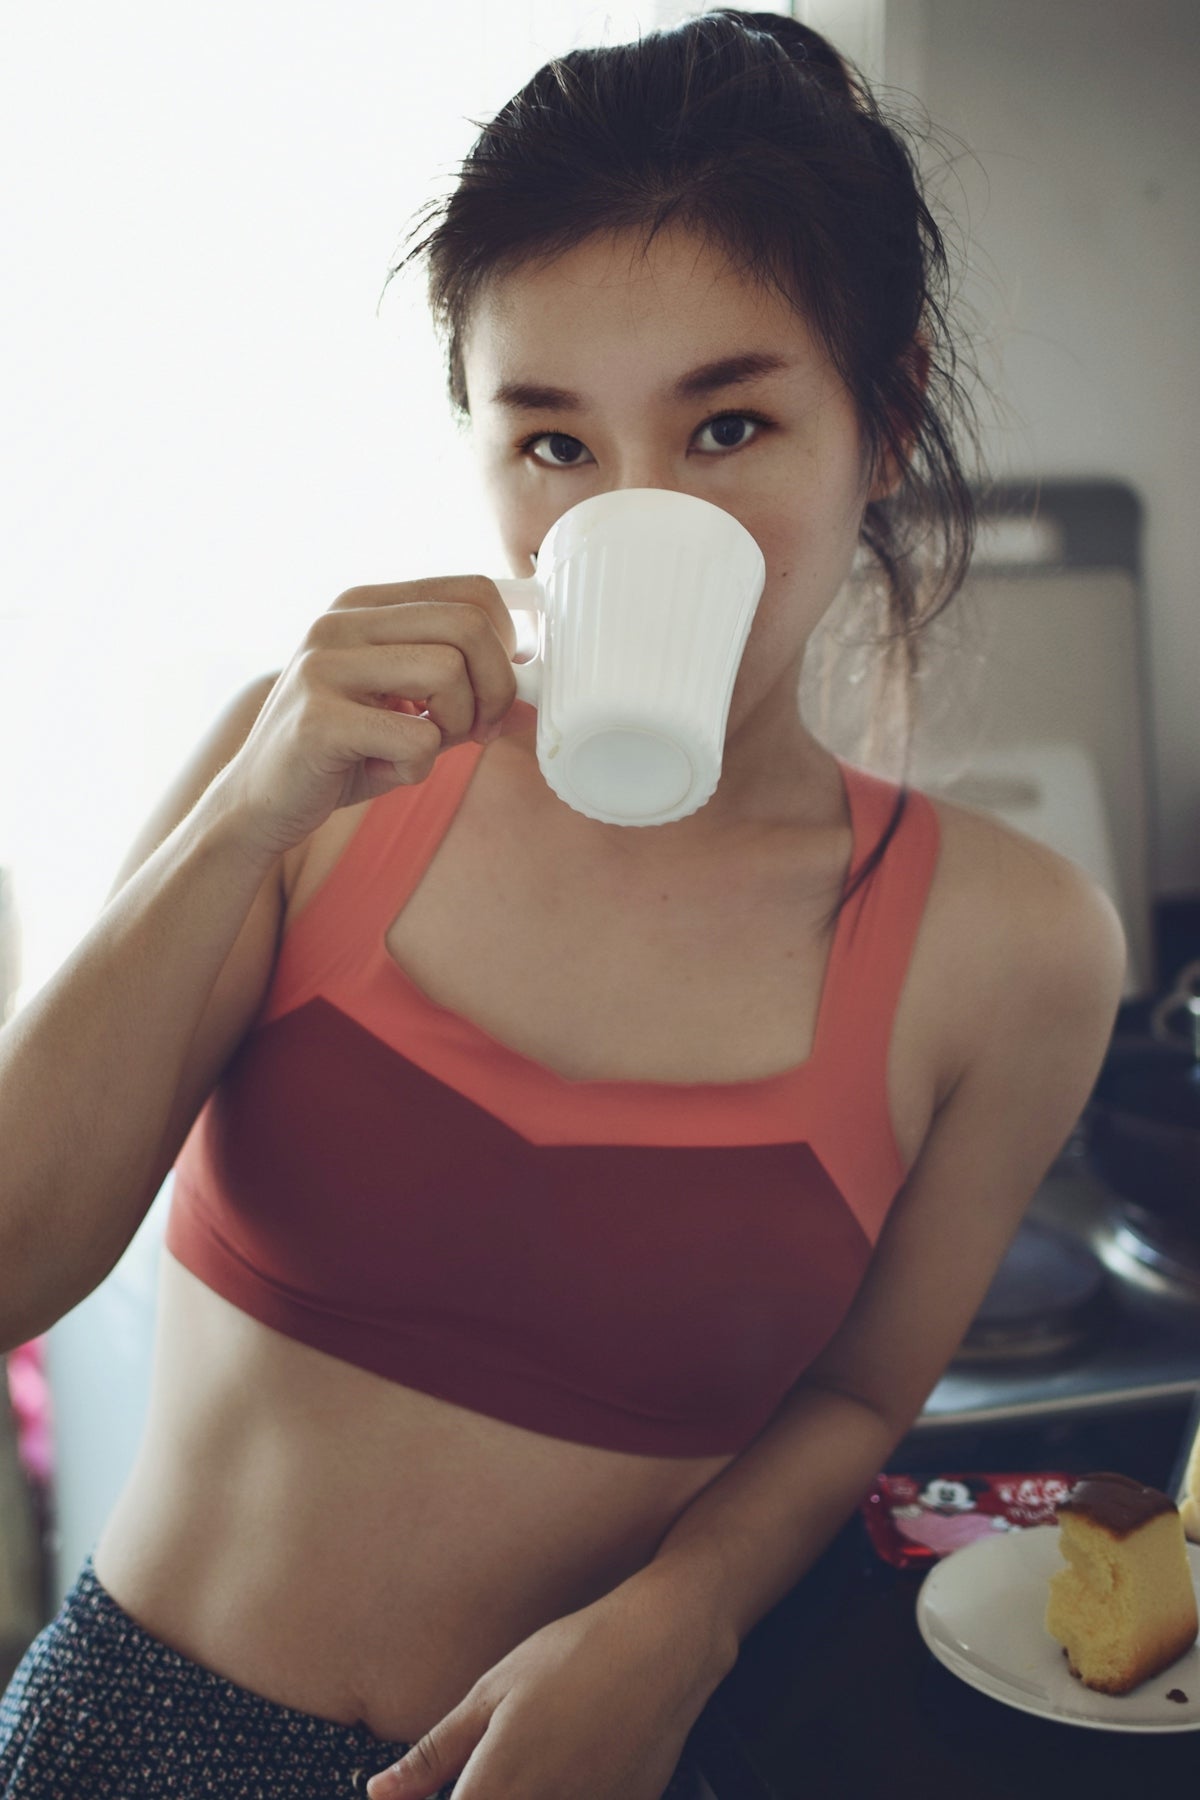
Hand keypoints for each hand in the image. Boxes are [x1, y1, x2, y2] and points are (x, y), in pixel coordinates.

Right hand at [218, 575, 518, 861]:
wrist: (259, 802)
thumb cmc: (341, 752)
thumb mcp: (403, 707)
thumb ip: (459, 688)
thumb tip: (531, 694)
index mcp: (363, 605)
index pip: (471, 590)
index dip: (505, 644)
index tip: (494, 690)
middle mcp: (340, 621)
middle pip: (469, 625)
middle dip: (495, 688)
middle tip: (475, 730)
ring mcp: (324, 665)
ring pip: (448, 672)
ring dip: (455, 727)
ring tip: (421, 748)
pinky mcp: (320, 719)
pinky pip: (418, 735)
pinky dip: (419, 766)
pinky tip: (384, 769)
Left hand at [365, 1580, 733, 1799]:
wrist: (665, 1644)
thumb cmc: (575, 1654)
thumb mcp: (492, 1690)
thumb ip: (434, 1753)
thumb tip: (379, 1793)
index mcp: (496, 1788)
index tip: (429, 1795)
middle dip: (485, 1795)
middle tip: (492, 1766)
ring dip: (525, 1792)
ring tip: (536, 1754)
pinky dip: (569, 1792)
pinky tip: (573, 1761)